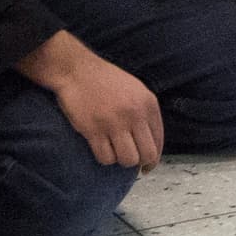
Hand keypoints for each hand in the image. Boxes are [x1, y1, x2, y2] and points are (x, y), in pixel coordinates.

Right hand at [30, 33, 164, 172]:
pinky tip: (101, 148)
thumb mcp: (135, 90)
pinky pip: (105, 158)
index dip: (154, 157)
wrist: (77, 71)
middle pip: (147, 154)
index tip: (147, 165)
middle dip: (140, 162)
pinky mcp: (94, 130)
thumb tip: (150, 142)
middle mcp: (135, 114)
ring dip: (120, 160)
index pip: (159, 140)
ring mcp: (114, 123)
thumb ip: (144, 113)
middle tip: (130, 161)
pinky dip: (104, 158)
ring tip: (114, 151)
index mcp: (148, 103)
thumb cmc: (106, 81)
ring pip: (127, 159)